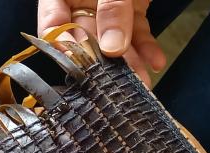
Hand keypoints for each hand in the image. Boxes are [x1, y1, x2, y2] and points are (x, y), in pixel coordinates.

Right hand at [37, 0, 166, 86]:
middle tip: (116, 88)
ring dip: (129, 62)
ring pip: (114, 40)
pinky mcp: (131, 8)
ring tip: (142, 82)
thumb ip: (112, 7)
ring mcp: (106, 6)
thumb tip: (113, 48)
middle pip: (86, 38)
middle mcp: (80, 1)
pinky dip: (147, 46)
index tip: (80, 69)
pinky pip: (137, 31)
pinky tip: (156, 60)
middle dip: (103, 65)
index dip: (64, 48)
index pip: (53, 25)